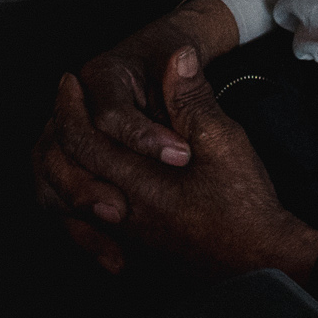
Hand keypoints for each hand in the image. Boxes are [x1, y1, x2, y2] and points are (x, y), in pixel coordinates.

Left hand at [29, 0, 241, 268]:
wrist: (259, 262)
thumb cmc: (244, 204)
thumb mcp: (224, 141)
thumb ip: (192, 99)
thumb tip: (178, 55)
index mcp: (139, 184)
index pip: (82, 142)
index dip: (69, 107)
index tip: (68, 82)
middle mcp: (122, 214)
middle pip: (63, 174)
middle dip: (58, 132)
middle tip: (62, 104)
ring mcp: (125, 236)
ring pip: (68, 203)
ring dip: (60, 167)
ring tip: (66, 137)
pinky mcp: (134, 248)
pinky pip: (85, 225)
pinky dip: (73, 202)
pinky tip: (86, 184)